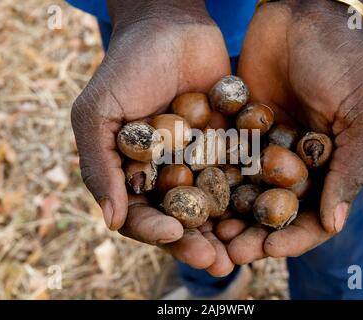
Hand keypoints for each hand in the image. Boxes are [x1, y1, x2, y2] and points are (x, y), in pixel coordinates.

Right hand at [71, 0, 232, 273]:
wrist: (171, 26)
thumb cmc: (127, 66)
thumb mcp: (98, 111)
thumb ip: (98, 163)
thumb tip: (111, 221)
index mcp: (131, 174)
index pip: (140, 213)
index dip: (155, 228)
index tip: (175, 232)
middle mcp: (165, 174)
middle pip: (181, 217)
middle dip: (196, 240)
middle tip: (217, 261)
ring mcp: (198, 162)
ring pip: (212, 205)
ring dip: (226, 230)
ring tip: (243, 250)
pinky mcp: (227, 146)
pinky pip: (238, 176)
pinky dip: (250, 196)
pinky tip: (264, 210)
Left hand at [221, 0, 362, 262]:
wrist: (302, 14)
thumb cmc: (341, 63)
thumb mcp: (359, 114)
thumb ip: (350, 167)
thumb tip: (334, 224)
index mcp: (330, 166)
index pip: (313, 216)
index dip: (294, 236)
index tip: (269, 247)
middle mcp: (297, 164)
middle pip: (273, 212)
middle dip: (254, 234)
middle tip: (229, 250)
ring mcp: (266, 149)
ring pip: (245, 193)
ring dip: (228, 215)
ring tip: (208, 232)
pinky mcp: (239, 130)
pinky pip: (225, 162)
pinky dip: (212, 180)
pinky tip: (194, 194)